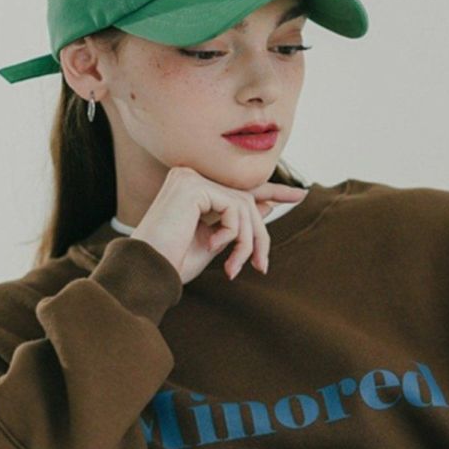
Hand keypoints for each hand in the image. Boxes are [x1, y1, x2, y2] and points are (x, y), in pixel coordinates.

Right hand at [129, 166, 308, 284]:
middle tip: (262, 266)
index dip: (272, 191)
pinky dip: (233, 233)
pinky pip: (234, 207)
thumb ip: (236, 223)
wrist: (149, 272)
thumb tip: (268, 206)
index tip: (300, 195)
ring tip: (233, 266)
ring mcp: (191, 178)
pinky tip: (213, 246)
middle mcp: (190, 177)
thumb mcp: (213, 242)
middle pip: (246, 200)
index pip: (239, 188)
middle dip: (259, 235)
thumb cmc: (174, 262)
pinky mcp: (194, 186)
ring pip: (244, 205)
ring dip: (247, 242)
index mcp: (192, 189)